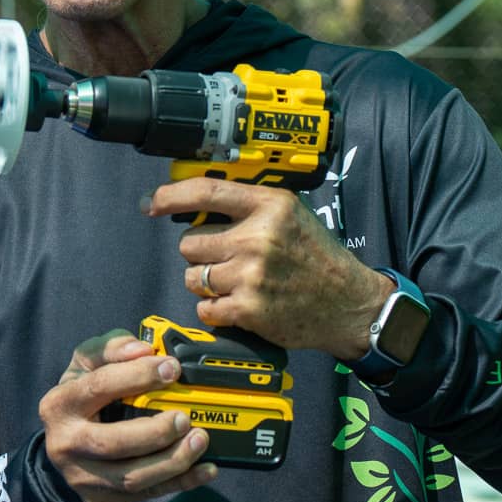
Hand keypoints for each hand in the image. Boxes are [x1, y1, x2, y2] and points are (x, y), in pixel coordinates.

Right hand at [38, 330, 219, 501]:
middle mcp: (66, 443)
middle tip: (184, 418)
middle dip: (154, 432)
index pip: (99, 387)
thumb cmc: (83, 396)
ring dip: (172, 460)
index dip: (138, 376)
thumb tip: (143, 350)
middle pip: (111, 442)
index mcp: (60, 404)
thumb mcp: (87, 363)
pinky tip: (205, 469)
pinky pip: (146, 495)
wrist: (65, 446)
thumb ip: (112, 348)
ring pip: (131, 477)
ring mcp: (83, 477)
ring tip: (200, 440)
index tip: (172, 369)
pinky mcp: (102, 499)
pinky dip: (180, 483)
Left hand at [145, 180, 400, 358]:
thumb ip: (249, 207)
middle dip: (201, 253)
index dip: (170, 195)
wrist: (348, 303)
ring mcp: (251, 275)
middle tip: (229, 260)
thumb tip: (193, 203)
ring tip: (237, 283)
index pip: (205, 191)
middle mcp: (258, 237)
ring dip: (207, 283)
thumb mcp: (291, 215)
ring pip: (193, 277)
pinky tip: (240, 304)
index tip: (152, 202)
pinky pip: (204, 307)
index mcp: (269, 205)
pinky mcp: (248, 309)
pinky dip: (216, 310)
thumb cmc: (316, 257)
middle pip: (190, 242)